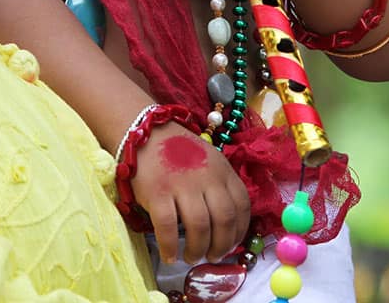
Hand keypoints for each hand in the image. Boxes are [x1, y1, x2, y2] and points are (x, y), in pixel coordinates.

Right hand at [129, 122, 249, 264]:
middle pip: (224, 220)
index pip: (242, 206)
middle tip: (212, 257)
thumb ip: (219, 186)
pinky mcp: (157, 192)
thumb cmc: (178, 151)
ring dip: (197, 250)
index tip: (230, 245)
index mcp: (222, 170)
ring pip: (199, 227)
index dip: (239, 232)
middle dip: (221, 246)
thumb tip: (226, 227)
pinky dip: (170, 247)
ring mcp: (182, 184)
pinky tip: (169, 255)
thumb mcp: (208, 160)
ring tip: (191, 257)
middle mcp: (206, 177)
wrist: (146, 131)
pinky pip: (168, 228)